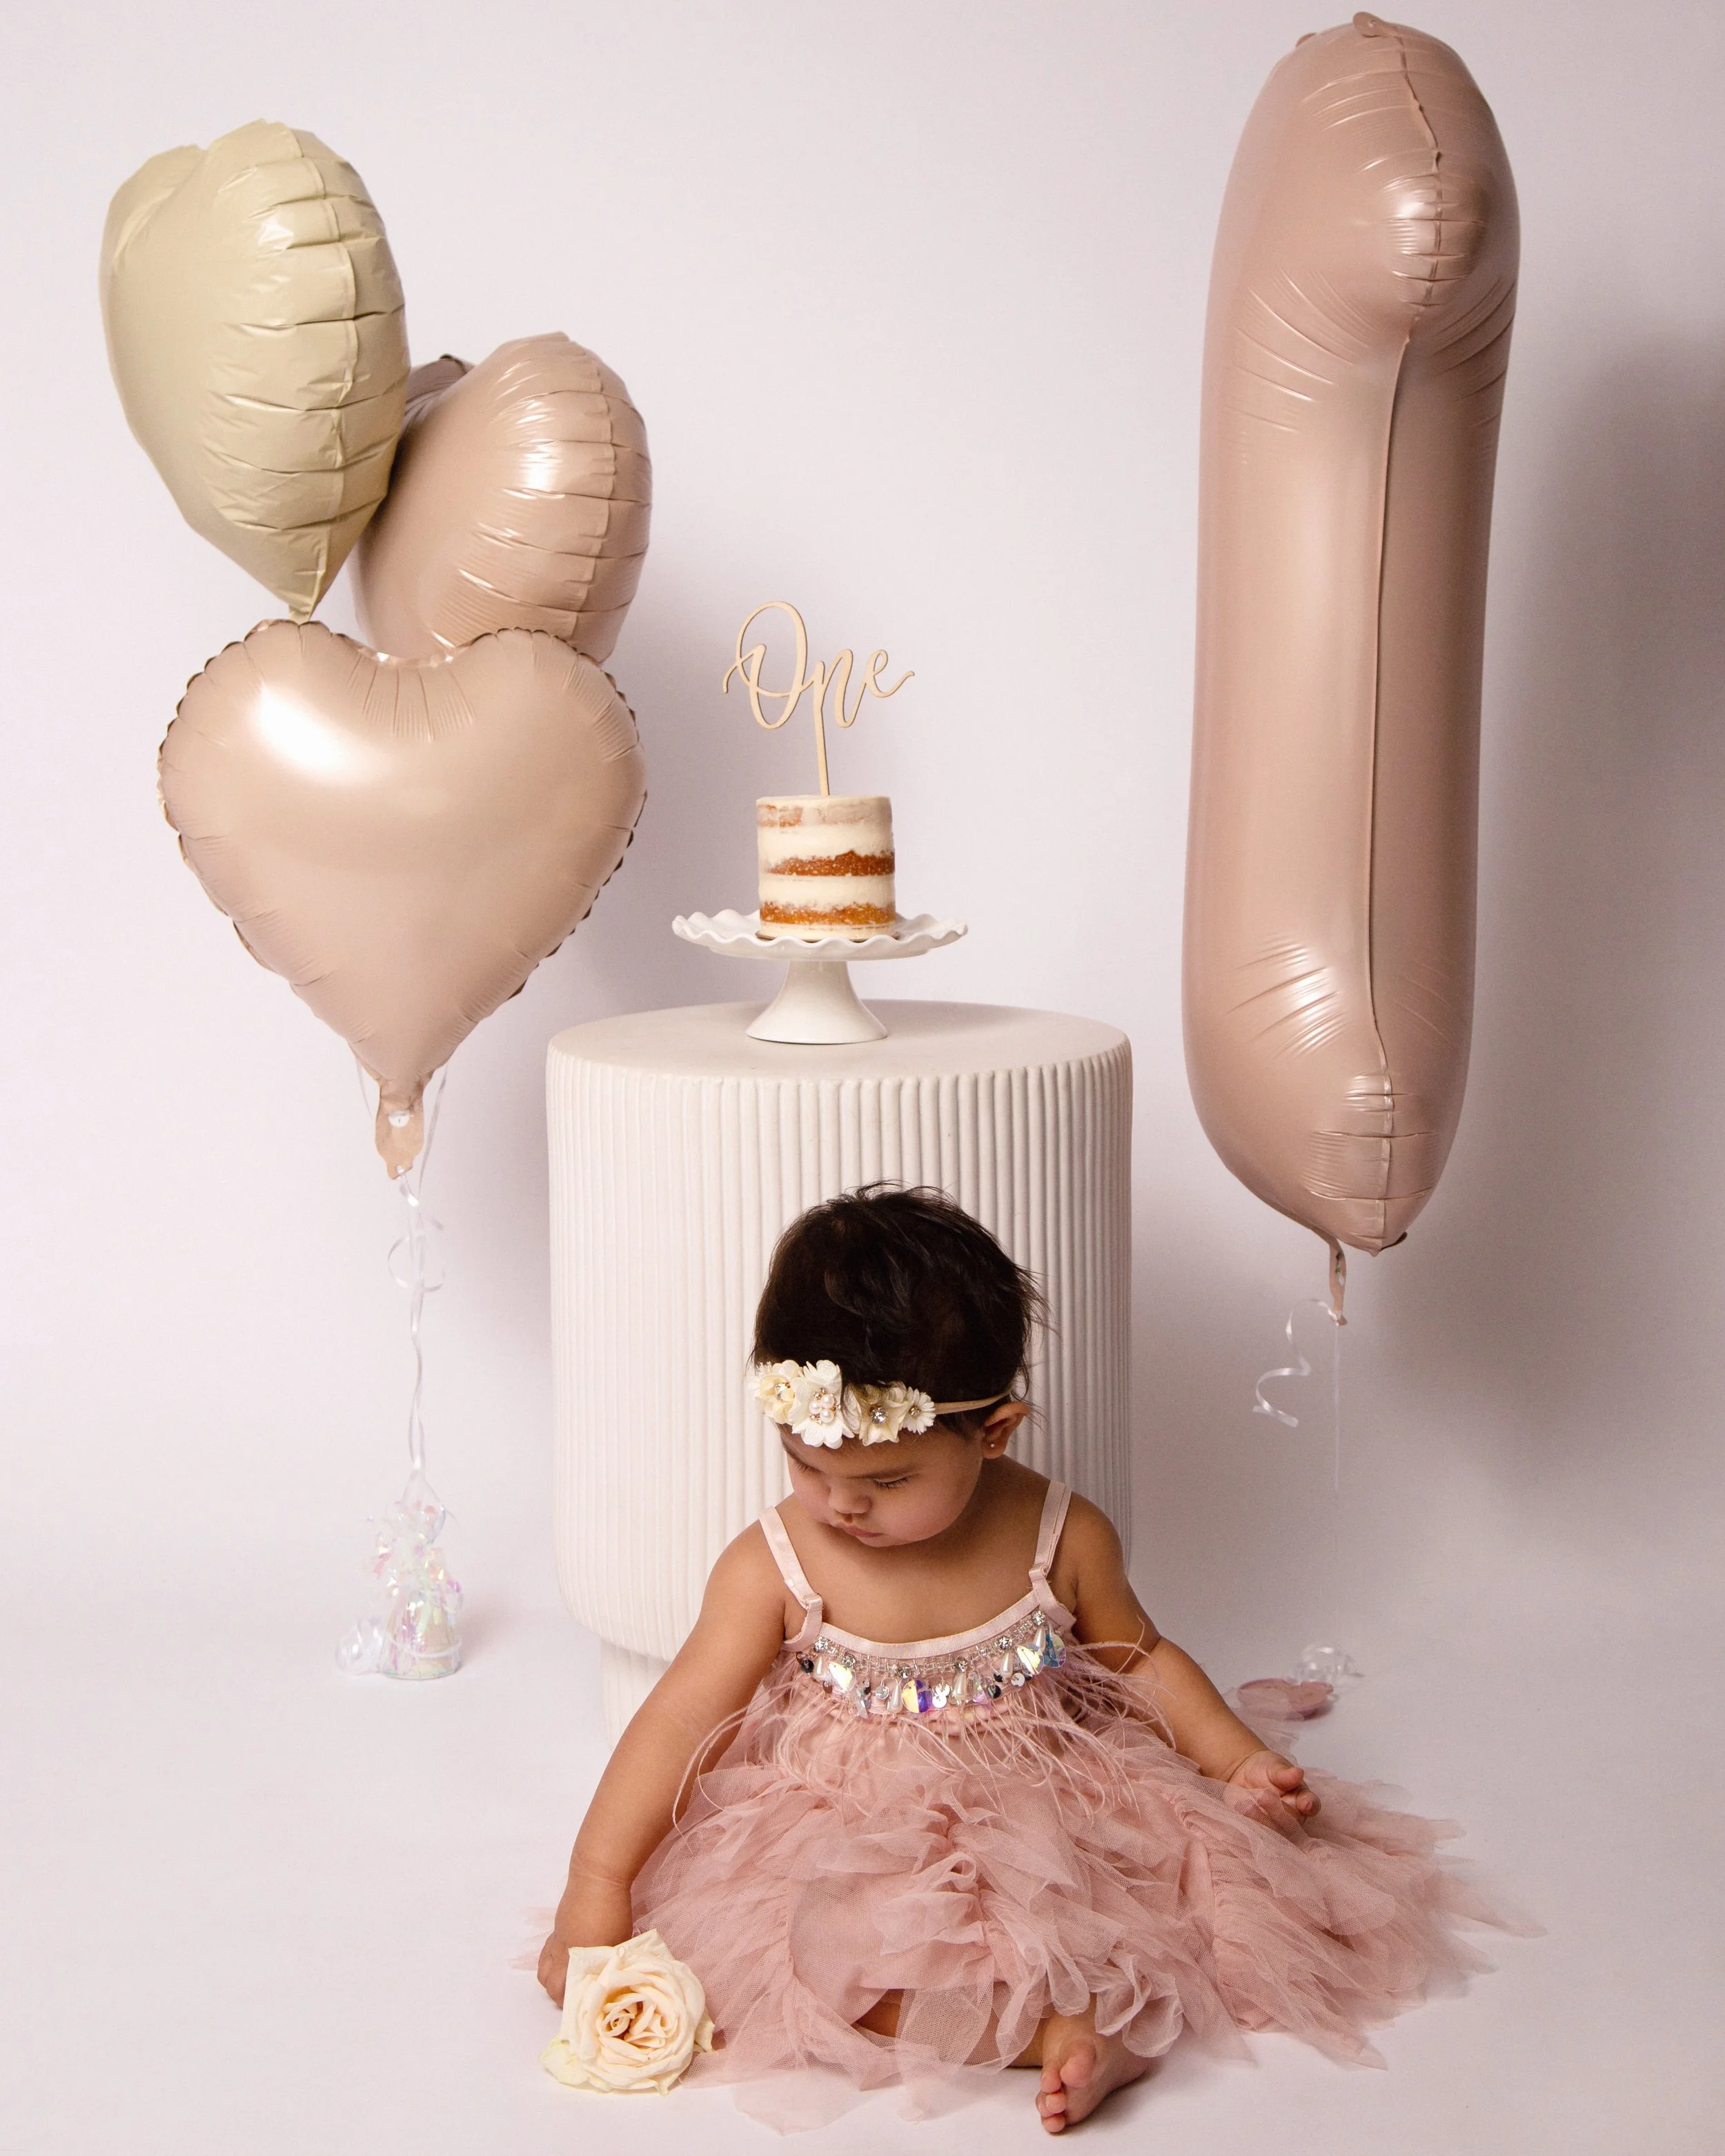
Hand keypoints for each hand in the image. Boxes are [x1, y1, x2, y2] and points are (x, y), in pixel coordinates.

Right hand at [538, 1873, 635, 2005]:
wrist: (598, 1876)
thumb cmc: (613, 1910)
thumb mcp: (618, 1941)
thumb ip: (610, 1962)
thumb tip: (611, 1977)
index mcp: (575, 1958)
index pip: (562, 1990)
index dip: (570, 2001)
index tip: (583, 2004)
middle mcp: (561, 1950)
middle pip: (547, 1981)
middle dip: (558, 1993)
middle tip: (576, 1993)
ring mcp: (557, 1936)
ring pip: (543, 1966)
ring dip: (552, 1977)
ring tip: (569, 1978)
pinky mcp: (558, 1924)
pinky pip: (547, 1950)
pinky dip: (552, 1959)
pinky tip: (568, 1956)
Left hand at [1222, 1748, 1319, 1829]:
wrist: (1242, 1774)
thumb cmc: (1266, 1769)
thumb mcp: (1274, 1767)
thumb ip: (1285, 1773)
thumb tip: (1298, 1773)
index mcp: (1302, 1799)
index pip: (1311, 1804)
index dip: (1309, 1805)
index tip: (1306, 1803)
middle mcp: (1294, 1817)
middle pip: (1291, 1822)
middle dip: (1277, 1811)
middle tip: (1263, 1796)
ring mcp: (1278, 1828)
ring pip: (1275, 1832)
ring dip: (1262, 1820)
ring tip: (1249, 1806)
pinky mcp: (1261, 1833)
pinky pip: (1258, 1835)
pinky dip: (1251, 1826)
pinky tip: (1244, 1814)